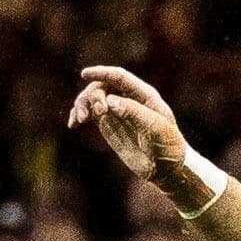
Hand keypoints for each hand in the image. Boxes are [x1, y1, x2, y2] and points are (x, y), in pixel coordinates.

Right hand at [68, 66, 189, 180]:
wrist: (166, 167)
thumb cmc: (167, 146)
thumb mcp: (156, 129)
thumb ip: (135, 113)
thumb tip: (110, 101)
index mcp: (144, 95)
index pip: (120, 77)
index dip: (102, 73)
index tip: (84, 74)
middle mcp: (129, 98)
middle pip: (102, 86)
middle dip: (93, 95)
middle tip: (97, 113)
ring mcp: (117, 110)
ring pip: (92, 98)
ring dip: (82, 104)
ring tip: (80, 120)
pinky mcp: (108, 123)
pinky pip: (89, 113)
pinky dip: (78, 115)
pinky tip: (73, 124)